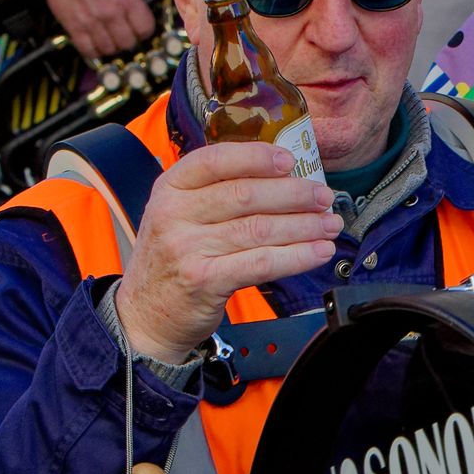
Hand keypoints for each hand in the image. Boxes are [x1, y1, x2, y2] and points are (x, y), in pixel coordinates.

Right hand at [43, 0, 161, 57]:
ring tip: (111, 37)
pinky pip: (90, 51)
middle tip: (126, 33)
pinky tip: (97, 41)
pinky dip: (95, 50)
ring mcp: (92, 23)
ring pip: (111, 49)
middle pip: (129, 43)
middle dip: (130, 39)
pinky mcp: (76, 29)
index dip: (145, 29)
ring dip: (113, 46)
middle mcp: (110, 13)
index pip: (145, 29)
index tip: (141, 27)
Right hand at [115, 142, 338, 362]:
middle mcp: (174, 214)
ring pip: (259, 229)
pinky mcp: (204, 280)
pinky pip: (261, 263)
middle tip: (323, 196)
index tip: (290, 161)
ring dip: (303, 226)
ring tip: (329, 224)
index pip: (215, 160)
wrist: (144, 316)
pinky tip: (319, 252)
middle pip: (245, 194)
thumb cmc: (171, 261)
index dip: (257, 158)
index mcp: (169, 188)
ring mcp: (187, 248)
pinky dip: (297, 256)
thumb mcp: (176, 216)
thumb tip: (279, 178)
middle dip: (294, 194)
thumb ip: (214, 194)